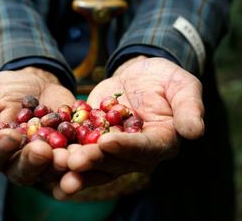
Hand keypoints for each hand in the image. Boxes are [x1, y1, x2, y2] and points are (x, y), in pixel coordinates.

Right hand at [0, 67, 74, 185]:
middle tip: (41, 150)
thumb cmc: (1, 92)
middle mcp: (16, 163)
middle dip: (32, 162)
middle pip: (21, 172)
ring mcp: (44, 161)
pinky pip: (75, 158)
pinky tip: (89, 148)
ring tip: (66, 155)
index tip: (10, 136)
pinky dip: (81, 155)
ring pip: (50, 171)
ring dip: (58, 165)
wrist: (34, 83)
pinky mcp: (67, 152)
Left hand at [54, 56, 204, 198]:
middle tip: (72, 161)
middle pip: (115, 163)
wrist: (138, 73)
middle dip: (93, 162)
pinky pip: (80, 152)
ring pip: (94, 164)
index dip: (126, 147)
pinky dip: (64, 159)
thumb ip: (189, 107)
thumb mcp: (182, 85)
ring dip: (74, 167)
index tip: (107, 142)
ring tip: (54, 165)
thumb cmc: (165, 77)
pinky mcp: (94, 143)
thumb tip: (195, 132)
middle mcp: (137, 154)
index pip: (145, 149)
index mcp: (161, 142)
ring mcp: (114, 151)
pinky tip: (46, 163)